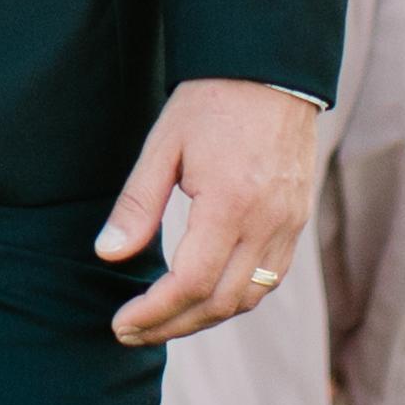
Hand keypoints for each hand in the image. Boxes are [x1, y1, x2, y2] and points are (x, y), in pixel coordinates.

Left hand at [95, 77, 321, 345]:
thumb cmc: (211, 101)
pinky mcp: (297, 222)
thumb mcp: (163, 145)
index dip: (153, 313)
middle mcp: (266, 224)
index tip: (120, 324)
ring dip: (203, 318)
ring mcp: (288, 226)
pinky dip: (234, 298)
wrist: (271, 71)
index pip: (189, 284)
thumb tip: (108, 256)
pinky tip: (203, 296)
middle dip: (172, 326)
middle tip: (131, 332)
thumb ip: (137, 205)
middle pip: (219, 303)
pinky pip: (269, 280)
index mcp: (230, 205)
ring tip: (161, 320)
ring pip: (248, 298)